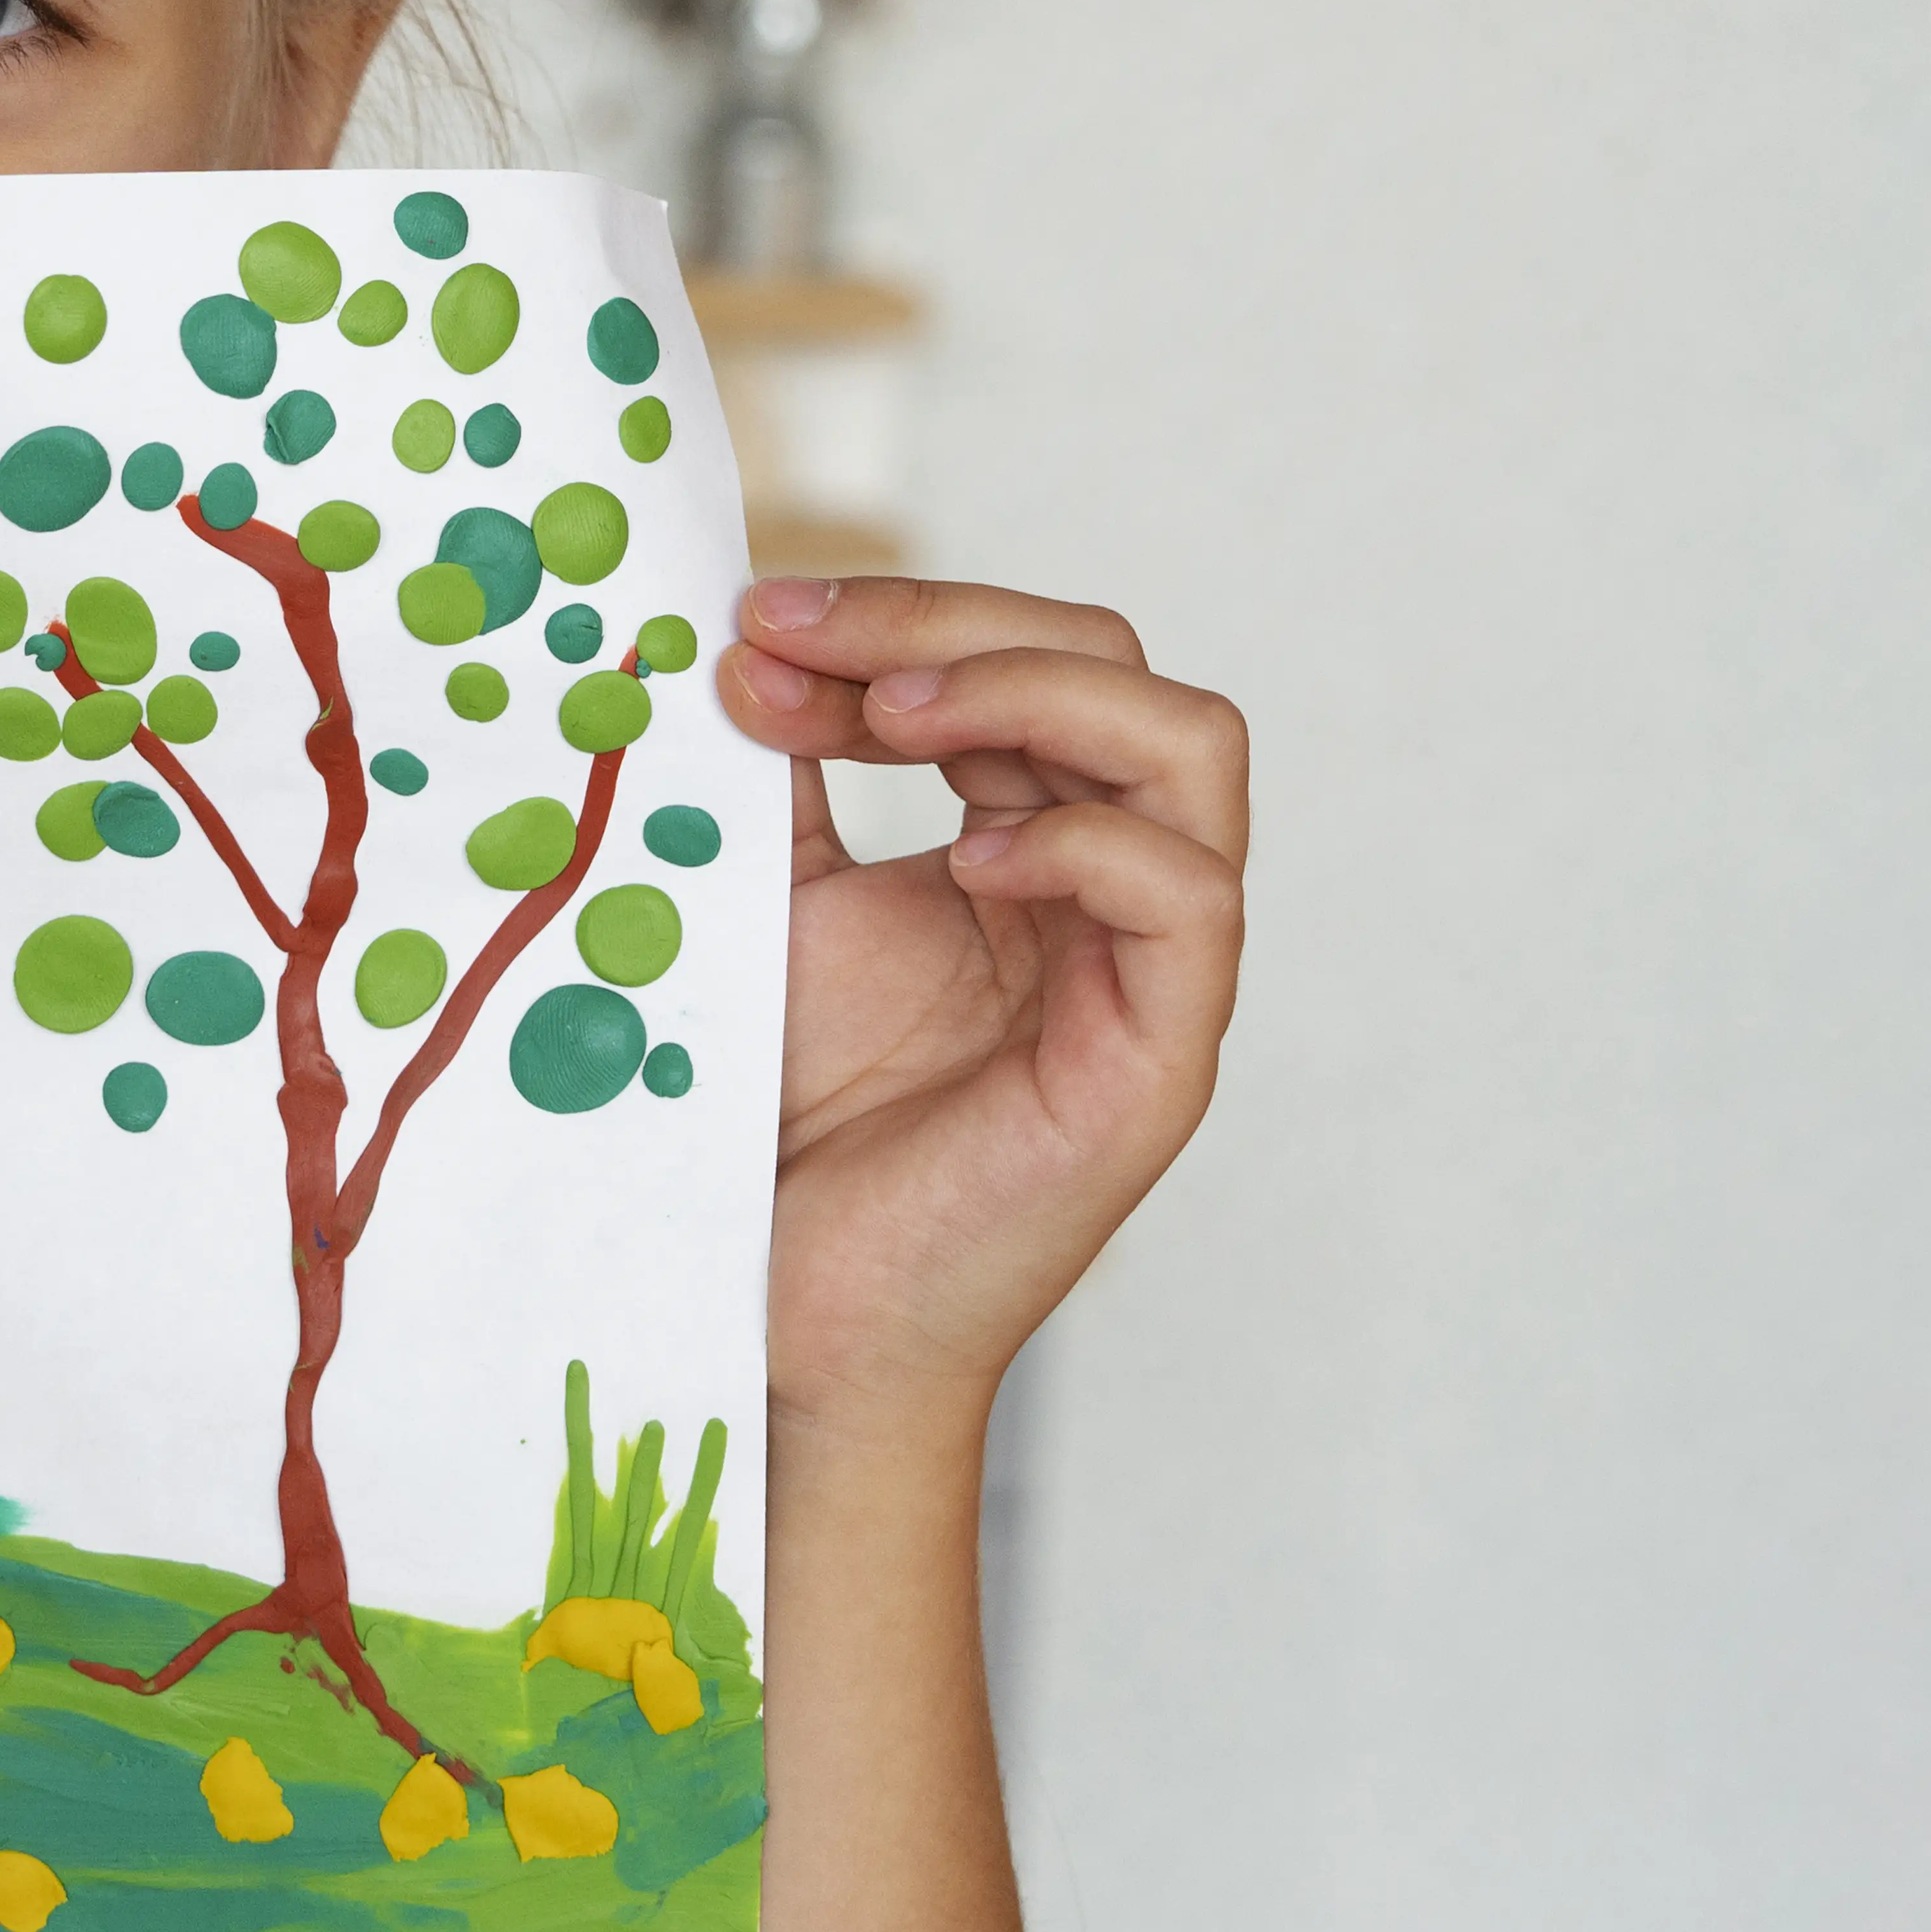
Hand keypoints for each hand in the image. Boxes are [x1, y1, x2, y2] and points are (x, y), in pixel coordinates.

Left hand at [715, 571, 1245, 1446]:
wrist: (777, 1311)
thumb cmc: (777, 1126)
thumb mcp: (770, 907)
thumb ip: (777, 776)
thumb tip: (740, 635)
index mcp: (1025, 843)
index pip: (1024, 661)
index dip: (900, 619)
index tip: (753, 622)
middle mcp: (1104, 889)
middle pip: (1113, 668)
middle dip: (959, 623)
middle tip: (805, 638)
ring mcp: (1148, 972)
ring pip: (1190, 748)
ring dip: (1038, 693)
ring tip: (896, 716)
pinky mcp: (1159, 1062)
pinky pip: (1190, 897)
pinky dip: (1087, 842)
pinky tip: (969, 858)